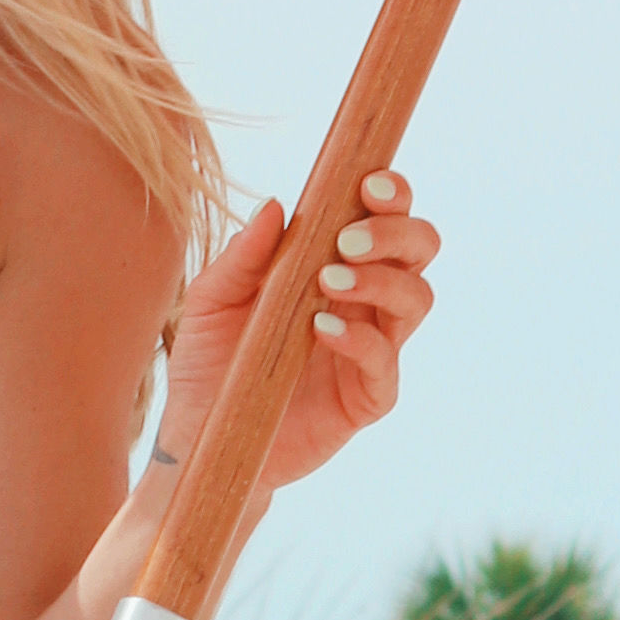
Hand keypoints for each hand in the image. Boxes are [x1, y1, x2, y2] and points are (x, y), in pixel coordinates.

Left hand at [160, 167, 436, 497]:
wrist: (200, 436)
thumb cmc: (209, 363)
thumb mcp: (209, 303)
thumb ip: (242, 258)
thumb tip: (275, 207)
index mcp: (334, 266)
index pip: (384, 219)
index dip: (392, 195)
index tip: (369, 183)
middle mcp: (365, 303)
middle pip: (420, 251)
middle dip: (397, 233)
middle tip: (347, 241)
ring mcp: (371, 350)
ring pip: (417, 300)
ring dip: (382, 281)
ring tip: (330, 281)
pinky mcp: (367, 398)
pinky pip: (387, 364)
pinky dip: (361, 340)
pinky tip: (323, 329)